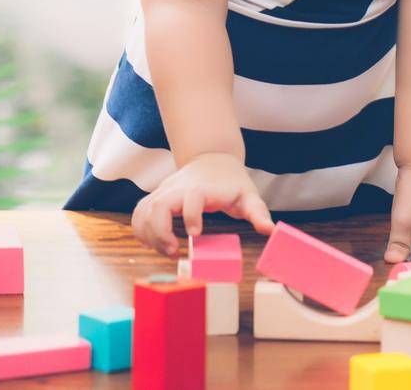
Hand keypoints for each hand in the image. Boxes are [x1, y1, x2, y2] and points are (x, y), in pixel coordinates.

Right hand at [132, 152, 274, 257]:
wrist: (211, 160)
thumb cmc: (231, 182)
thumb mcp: (249, 195)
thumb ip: (258, 213)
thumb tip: (270, 230)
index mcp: (202, 188)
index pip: (191, 197)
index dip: (190, 214)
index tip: (194, 235)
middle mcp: (178, 188)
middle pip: (159, 204)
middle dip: (160, 231)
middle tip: (173, 251)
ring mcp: (164, 192)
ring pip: (144, 209)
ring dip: (149, 233)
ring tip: (166, 250)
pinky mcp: (156, 197)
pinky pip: (140, 212)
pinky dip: (140, 229)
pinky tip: (150, 243)